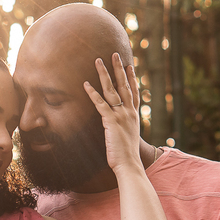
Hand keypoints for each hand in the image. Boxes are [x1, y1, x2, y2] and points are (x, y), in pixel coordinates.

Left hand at [83, 53, 142, 174]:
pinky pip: (100, 104)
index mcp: (134, 115)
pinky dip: (92, 93)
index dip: (132, 77)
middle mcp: (129, 112)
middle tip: (114, 54)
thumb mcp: (128, 137)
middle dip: (119, 68)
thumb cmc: (127, 155)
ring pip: (112, 89)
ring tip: (98, 60)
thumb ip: (124, 127)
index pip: (134, 92)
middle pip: (124, 85)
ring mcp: (121, 116)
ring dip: (104, 74)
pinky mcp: (111, 122)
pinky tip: (85, 84)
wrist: (129, 165)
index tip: (130, 65)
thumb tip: (119, 126)